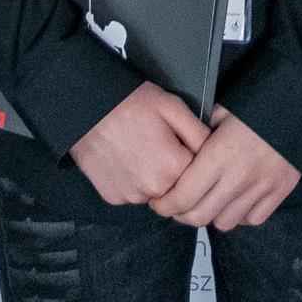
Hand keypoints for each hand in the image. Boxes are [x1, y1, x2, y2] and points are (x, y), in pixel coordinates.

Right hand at [69, 81, 209, 206]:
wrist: (88, 110)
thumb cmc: (131, 103)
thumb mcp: (173, 107)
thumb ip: (198, 132)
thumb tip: (214, 149)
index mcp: (173, 167)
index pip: (199, 174)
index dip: (193, 157)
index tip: (182, 143)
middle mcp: (153, 190)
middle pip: (177, 187)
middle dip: (175, 169)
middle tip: (161, 144)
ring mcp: (131, 196)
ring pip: (155, 193)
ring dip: (155, 178)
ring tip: (142, 149)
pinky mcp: (113, 198)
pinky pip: (133, 194)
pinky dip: (134, 181)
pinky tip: (128, 159)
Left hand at [150, 106, 301, 231]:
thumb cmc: (259, 102)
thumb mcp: (223, 110)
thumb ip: (201, 131)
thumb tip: (182, 144)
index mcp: (219, 155)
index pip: (182, 196)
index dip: (164, 205)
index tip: (158, 202)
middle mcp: (238, 177)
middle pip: (199, 216)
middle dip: (181, 215)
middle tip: (177, 206)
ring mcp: (261, 188)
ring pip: (224, 223)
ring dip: (212, 215)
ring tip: (209, 202)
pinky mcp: (279, 192)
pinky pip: (252, 219)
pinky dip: (241, 215)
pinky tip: (236, 200)